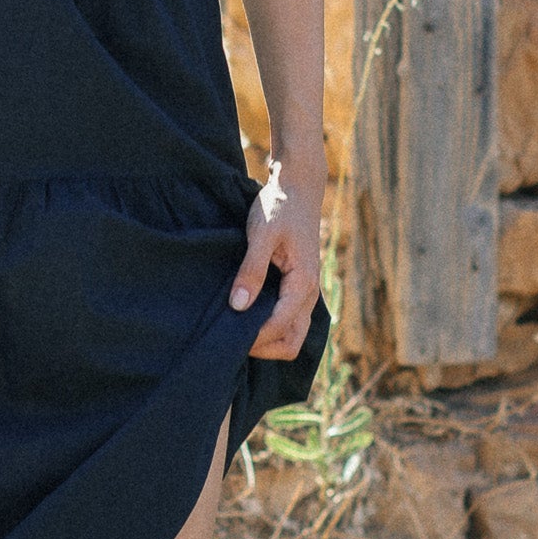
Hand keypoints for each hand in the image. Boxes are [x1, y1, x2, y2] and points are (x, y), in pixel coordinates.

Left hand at [228, 158, 322, 361]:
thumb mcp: (261, 234)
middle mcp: (310, 294)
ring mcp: (307, 293)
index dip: (254, 338)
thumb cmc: (279, 208)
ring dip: (268, 341)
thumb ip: (252, 270)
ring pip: (292, 335)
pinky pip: (289, 321)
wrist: (298, 189)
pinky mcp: (298, 288)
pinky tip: (247, 320)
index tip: (227, 337)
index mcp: (303, 282)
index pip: (280, 327)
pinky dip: (272, 329)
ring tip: (237, 334)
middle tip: (232, 342)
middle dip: (264, 349)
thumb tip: (239, 306)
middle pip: (291, 342)